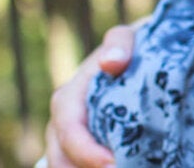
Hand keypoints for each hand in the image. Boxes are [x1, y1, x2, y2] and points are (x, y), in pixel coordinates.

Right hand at [43, 24, 136, 167]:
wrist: (132, 59)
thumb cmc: (127, 50)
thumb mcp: (126, 39)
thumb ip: (119, 43)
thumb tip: (111, 62)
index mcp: (67, 99)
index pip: (69, 131)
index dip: (87, 152)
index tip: (113, 164)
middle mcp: (61, 125)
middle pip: (62, 160)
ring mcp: (68, 142)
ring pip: (67, 167)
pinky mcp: (82, 152)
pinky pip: (79, 167)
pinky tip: (123, 166)